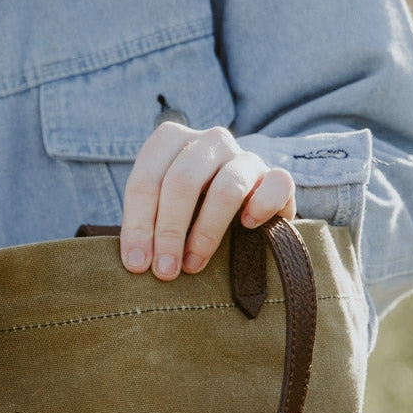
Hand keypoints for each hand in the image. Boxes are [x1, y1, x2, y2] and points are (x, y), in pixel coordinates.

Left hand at [120, 123, 295, 280]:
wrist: (242, 216)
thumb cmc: (191, 217)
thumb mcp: (162, 214)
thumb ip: (148, 228)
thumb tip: (136, 263)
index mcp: (172, 142)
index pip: (146, 179)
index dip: (137, 224)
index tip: (136, 263)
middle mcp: (209, 142)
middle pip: (182, 180)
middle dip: (168, 231)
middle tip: (164, 271)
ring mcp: (245, 157)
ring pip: (226, 188)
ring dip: (206, 232)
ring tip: (194, 265)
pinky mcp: (276, 177)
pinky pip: (276, 184)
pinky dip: (261, 206)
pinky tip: (247, 227)